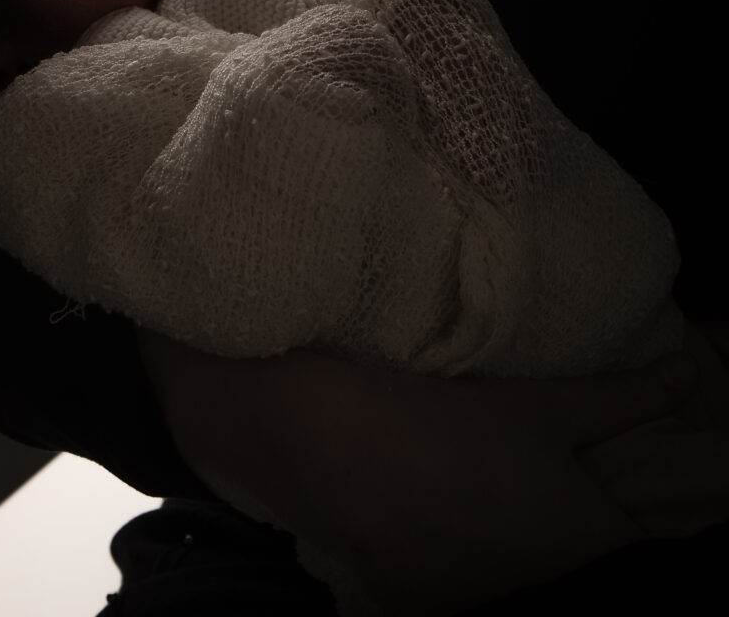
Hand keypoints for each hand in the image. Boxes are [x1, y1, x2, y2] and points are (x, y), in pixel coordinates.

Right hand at [137, 330, 715, 614]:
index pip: (645, 517)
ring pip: (519, 551)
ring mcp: (463, 595)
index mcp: (568, 532)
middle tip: (570, 429)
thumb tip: (683, 382)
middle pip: (577, 534)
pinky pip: (461, 565)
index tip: (653, 439)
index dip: (657, 475)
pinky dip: (466, 530)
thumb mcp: (529, 397)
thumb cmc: (421, 410)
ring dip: (521, 509)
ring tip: (496, 450)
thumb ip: (613, 398)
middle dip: (584, 486)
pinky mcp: (409, 594)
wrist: (295, 438)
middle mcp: (525, 580)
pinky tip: (441, 484)